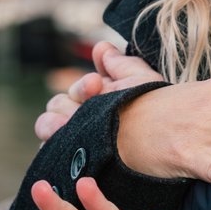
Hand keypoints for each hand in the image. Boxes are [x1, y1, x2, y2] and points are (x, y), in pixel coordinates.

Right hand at [34, 40, 164, 140]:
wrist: (164, 145)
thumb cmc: (155, 112)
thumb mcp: (142, 83)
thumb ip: (121, 64)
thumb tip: (101, 47)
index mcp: (98, 101)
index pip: (76, 91)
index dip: (82, 87)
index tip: (94, 83)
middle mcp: (82, 119)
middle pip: (58, 105)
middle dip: (69, 103)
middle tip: (84, 106)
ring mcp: (74, 140)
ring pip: (47, 125)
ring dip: (52, 122)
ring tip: (64, 125)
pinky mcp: (70, 162)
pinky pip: (50, 151)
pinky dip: (50, 143)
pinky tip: (60, 140)